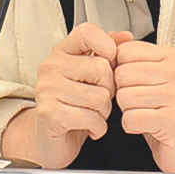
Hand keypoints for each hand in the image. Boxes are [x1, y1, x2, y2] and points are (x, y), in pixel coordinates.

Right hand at [2, 24, 132, 169]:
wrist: (48, 141)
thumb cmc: (73, 107)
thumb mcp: (92, 76)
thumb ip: (108, 53)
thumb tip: (126, 36)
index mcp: (62, 52)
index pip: (87, 33)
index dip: (107, 47)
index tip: (108, 65)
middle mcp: (51, 67)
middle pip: (101, 68)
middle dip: (109, 90)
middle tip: (99, 101)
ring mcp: (48, 89)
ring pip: (100, 96)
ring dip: (104, 112)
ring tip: (93, 115)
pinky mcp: (50, 113)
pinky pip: (91, 118)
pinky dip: (98, 128)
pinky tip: (89, 127)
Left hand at [112, 38, 174, 173]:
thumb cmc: (167, 111)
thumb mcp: (150, 78)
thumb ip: (131, 57)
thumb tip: (110, 38)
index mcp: (173, 56)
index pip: (125, 51)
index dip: (120, 71)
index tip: (135, 84)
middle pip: (122, 74)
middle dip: (123, 93)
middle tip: (142, 104)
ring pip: (124, 97)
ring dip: (128, 111)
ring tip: (147, 114)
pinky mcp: (174, 120)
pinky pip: (131, 118)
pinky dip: (131, 126)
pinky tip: (146, 126)